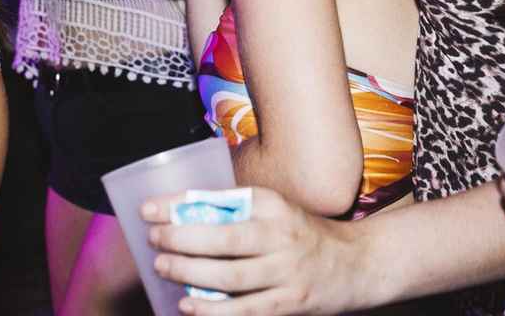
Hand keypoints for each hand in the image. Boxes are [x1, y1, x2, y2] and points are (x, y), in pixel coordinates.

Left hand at [142, 187, 362, 314]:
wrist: (355, 264)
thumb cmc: (301, 234)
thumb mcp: (275, 210)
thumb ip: (237, 211)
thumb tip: (179, 215)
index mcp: (274, 204)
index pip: (221, 199)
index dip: (181, 204)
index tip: (149, 208)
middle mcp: (282, 235)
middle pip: (224, 239)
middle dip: (182, 240)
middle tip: (154, 239)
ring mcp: (287, 272)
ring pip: (231, 277)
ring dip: (190, 274)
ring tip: (163, 267)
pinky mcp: (290, 303)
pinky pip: (244, 310)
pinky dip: (212, 311)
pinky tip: (188, 306)